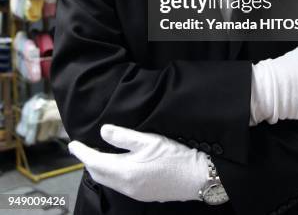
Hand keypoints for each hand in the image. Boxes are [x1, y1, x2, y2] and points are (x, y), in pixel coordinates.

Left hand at [68, 124, 208, 201]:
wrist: (197, 176)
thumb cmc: (174, 155)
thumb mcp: (148, 140)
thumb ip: (124, 136)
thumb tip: (102, 131)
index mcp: (125, 172)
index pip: (95, 162)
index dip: (82, 152)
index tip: (72, 144)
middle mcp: (126, 186)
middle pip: (99, 175)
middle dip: (89, 161)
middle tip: (82, 148)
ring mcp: (135, 192)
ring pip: (109, 181)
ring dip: (100, 168)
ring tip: (97, 154)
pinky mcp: (144, 194)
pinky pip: (119, 184)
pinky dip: (111, 173)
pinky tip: (117, 164)